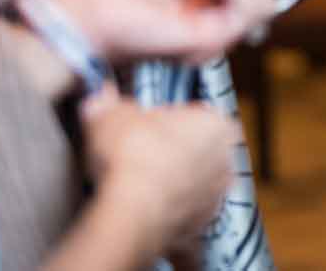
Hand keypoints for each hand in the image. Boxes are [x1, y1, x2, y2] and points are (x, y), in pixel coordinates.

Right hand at [80, 93, 236, 256]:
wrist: (132, 208)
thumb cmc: (132, 157)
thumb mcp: (111, 116)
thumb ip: (108, 105)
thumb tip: (100, 101)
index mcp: (216, 123)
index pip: (192, 114)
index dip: (164, 120)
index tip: (143, 126)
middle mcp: (225, 159)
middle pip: (196, 149)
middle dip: (171, 151)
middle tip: (139, 154)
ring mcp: (215, 194)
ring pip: (193, 182)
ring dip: (172, 182)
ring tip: (139, 183)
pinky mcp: (201, 224)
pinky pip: (184, 213)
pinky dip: (169, 211)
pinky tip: (146, 207)